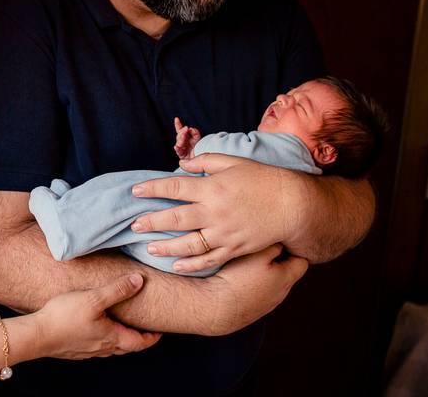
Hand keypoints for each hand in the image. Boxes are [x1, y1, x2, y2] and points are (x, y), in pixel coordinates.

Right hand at [33, 274, 161, 358]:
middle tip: (144, 328)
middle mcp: (102, 347)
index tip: (160, 330)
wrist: (37, 335)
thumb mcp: (94, 298)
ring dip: (121, 339)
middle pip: (127, 347)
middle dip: (138, 339)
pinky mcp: (75, 349)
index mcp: (111, 337)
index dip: (152, 337)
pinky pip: (96, 346)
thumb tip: (139, 280)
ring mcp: (88, 350)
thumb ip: (117, 289)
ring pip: (111, 348)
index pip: (140, 342)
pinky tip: (95, 328)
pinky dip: (104, 339)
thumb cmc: (64, 318)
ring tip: (122, 326)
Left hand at [130, 154, 300, 273]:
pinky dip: (192, 265)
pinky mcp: (235, 248)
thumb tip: (182, 164)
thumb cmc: (263, 179)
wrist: (293, 204)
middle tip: (134, 225)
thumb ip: (206, 162)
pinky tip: (177, 265)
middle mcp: (215, 213)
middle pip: (175, 219)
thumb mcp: (234, 162)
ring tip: (149, 248)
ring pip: (188, 244)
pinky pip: (209, 260)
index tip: (136, 191)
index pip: (174, 188)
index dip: (152, 189)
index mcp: (212, 188)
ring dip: (166, 247)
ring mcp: (224, 234)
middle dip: (151, 222)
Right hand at [173, 117, 200, 159]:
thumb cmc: (198, 148)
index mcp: (185, 137)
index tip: (176, 119)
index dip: (178, 124)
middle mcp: (183, 142)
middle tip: (185, 129)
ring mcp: (182, 148)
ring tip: (184, 136)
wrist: (200, 158)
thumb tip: (190, 129)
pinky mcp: (181, 154)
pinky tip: (177, 146)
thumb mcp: (198, 138)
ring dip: (180, 139)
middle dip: (182, 132)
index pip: (180, 130)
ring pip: (178, 142)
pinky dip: (177, 148)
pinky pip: (178, 151)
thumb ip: (195, 132)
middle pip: (179, 135)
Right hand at [202, 244, 307, 334]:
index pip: (302, 260)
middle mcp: (281, 293)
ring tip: (246, 263)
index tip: (280, 240)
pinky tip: (238, 277)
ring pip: (272, 281)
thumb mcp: (258, 253)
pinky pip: (259, 291)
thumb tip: (280, 240)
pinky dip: (253, 283)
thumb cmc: (237, 278)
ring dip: (264, 271)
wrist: (216, 307)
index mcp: (287, 278)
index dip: (293, 248)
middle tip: (260, 248)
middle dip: (277, 258)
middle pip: (287, 271)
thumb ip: (273, 244)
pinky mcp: (253, 309)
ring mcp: (267, 303)